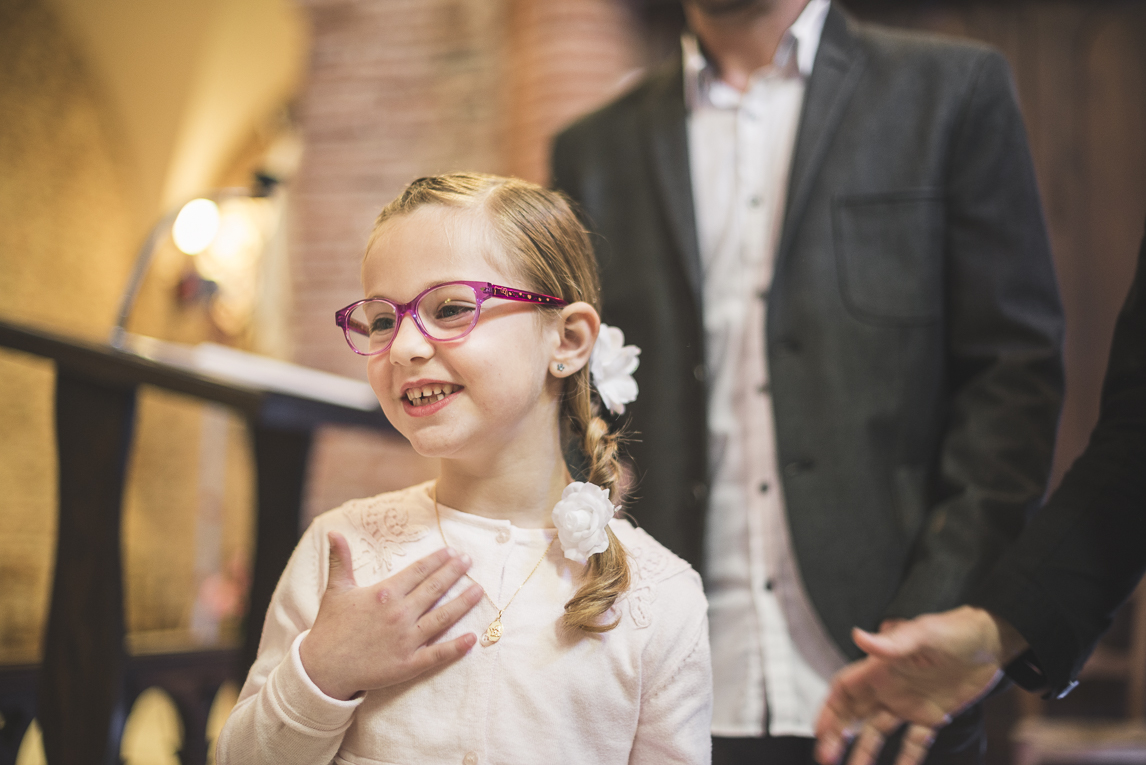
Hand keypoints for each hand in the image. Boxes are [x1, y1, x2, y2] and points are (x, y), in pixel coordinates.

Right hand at [299, 531, 483, 700]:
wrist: (322, 669)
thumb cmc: (330, 627)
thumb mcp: (336, 590)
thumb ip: (340, 560)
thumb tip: (334, 532)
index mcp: (385, 594)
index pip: (418, 571)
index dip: (437, 560)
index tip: (452, 551)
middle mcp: (399, 614)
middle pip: (435, 589)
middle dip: (454, 573)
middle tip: (470, 561)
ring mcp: (406, 640)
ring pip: (442, 618)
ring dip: (463, 603)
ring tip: (479, 591)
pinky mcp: (408, 664)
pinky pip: (437, 654)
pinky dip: (456, 647)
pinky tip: (472, 638)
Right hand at [814, 606, 1025, 764]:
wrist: (992, 642)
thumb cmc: (955, 630)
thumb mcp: (923, 634)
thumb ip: (891, 642)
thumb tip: (858, 635)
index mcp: (881, 668)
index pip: (845, 689)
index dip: (829, 708)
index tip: (819, 730)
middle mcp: (890, 687)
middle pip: (855, 713)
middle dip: (837, 734)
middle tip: (827, 758)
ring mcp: (910, 703)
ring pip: (879, 731)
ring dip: (865, 751)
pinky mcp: (933, 715)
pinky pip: (915, 742)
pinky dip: (907, 759)